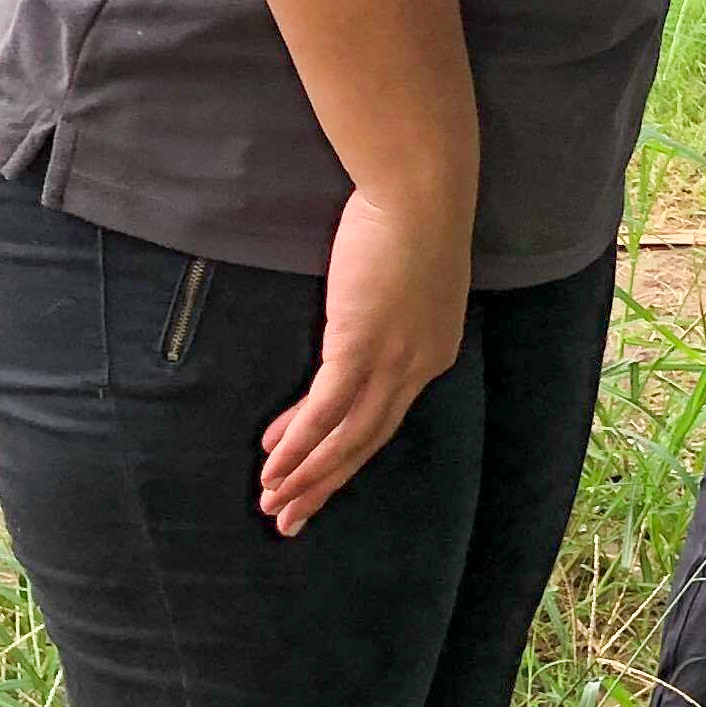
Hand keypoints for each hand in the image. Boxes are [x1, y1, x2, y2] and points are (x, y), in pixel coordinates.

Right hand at [258, 187, 471, 534]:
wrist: (419, 189)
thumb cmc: (409, 221)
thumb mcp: (401, 282)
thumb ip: (382, 315)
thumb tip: (351, 335)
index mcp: (433, 352)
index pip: (383, 417)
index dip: (342, 450)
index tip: (308, 473)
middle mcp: (420, 366)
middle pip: (368, 441)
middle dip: (326, 482)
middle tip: (290, 516)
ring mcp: (392, 360)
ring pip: (347, 437)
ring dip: (306, 474)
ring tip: (272, 502)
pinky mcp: (360, 347)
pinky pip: (325, 410)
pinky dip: (298, 443)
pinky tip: (273, 467)